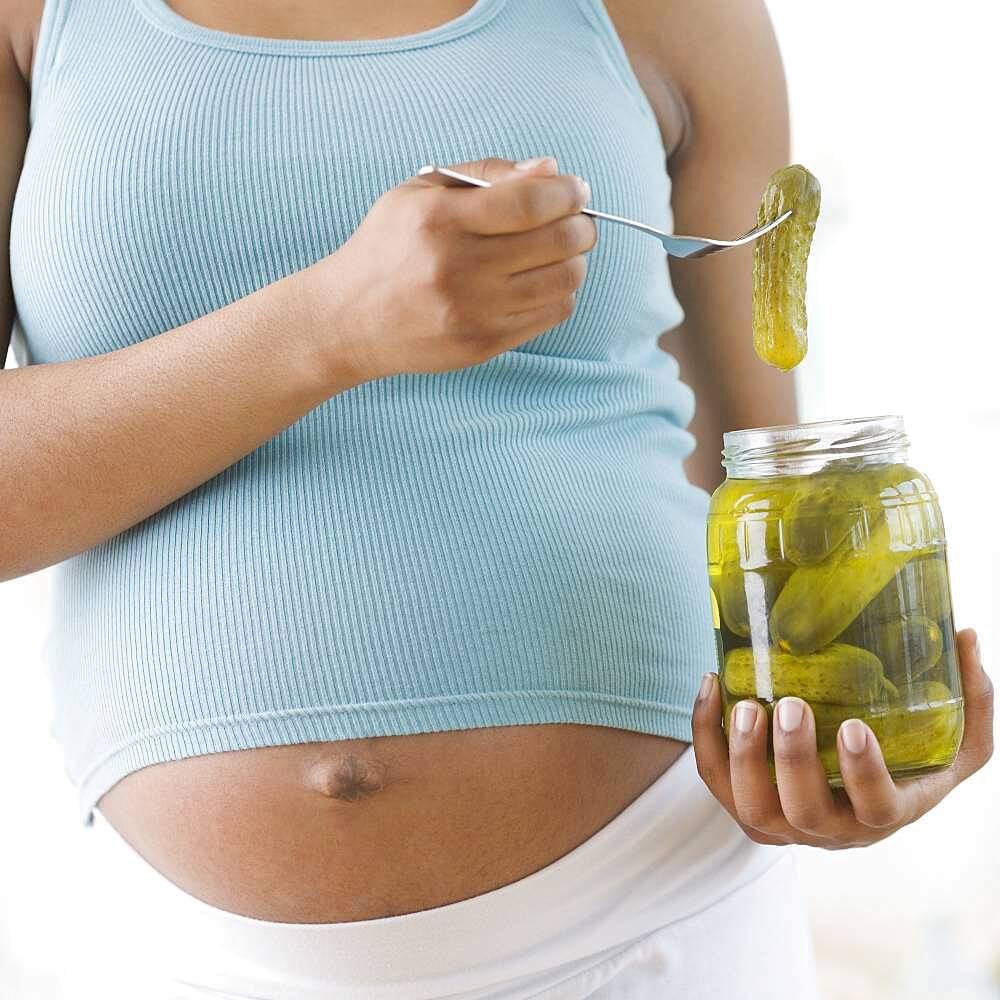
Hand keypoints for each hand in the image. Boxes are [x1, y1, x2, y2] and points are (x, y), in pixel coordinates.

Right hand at [298, 155, 596, 382]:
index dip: (567, 192)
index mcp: (441, 220)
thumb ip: (487, 173)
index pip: (531, 201)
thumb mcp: (421, 192)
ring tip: (561, 252)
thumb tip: (551, 168)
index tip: (575, 190)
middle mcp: (458, 268)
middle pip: (557, 241)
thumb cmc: (388, 247)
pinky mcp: (484, 344)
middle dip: (581, 225)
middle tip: (577, 220)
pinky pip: (551, 313)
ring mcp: (473, 311)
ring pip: (563, 280)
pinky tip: (541, 281)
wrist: (349, 320)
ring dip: (574, 260)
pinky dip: (560, 293)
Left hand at [692, 628, 993, 847]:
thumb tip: (968, 633)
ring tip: (746, 703)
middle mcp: (832, 829)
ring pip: (753, 808)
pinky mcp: (746, 811)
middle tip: (791, 705)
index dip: (863, 774)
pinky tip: (711, 685)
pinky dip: (706, 737)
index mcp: (885, 812)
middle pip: (804, 812)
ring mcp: (784, 826)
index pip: (877, 808)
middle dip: (793, 759)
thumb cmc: (907, 764)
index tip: (853, 727)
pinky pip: (715, 782)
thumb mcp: (953, 741)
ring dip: (743, 756)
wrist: (856, 799)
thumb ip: (970, 696)